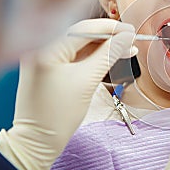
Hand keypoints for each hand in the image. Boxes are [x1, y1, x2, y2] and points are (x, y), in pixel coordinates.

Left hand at [0, 18, 137, 169]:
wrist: (37, 141)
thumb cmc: (58, 115)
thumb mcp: (88, 80)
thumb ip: (108, 54)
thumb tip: (125, 37)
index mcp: (46, 48)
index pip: (84, 28)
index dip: (110, 28)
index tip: (131, 30)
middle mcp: (41, 47)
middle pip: (82, 34)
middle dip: (108, 37)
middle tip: (131, 39)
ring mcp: (44, 57)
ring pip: (80, 45)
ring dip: (103, 47)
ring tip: (126, 49)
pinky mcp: (48, 67)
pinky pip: (74, 55)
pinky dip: (92, 56)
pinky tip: (110, 56)